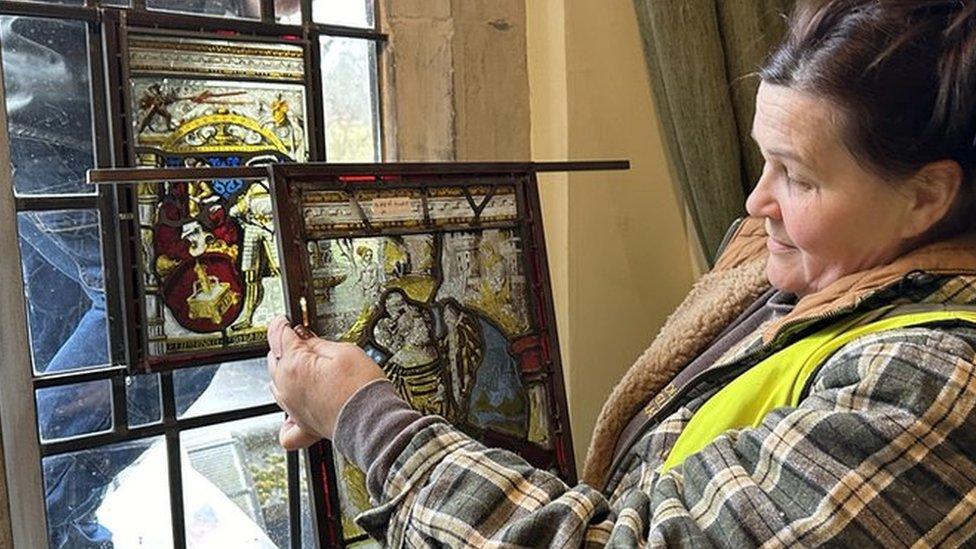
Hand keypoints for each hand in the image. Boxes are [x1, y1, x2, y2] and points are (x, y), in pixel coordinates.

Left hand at [267, 315, 386, 447]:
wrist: (372, 420)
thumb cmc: (361, 388)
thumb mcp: (345, 351)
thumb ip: (318, 342)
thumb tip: (303, 336)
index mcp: (294, 366)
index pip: (278, 335)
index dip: (284, 323)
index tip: (288, 320)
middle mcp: (286, 388)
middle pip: (274, 358)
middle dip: (286, 346)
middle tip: (306, 342)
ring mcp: (292, 409)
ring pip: (276, 384)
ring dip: (285, 373)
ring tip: (306, 367)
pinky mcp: (303, 426)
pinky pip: (285, 424)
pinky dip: (287, 413)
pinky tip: (298, 402)